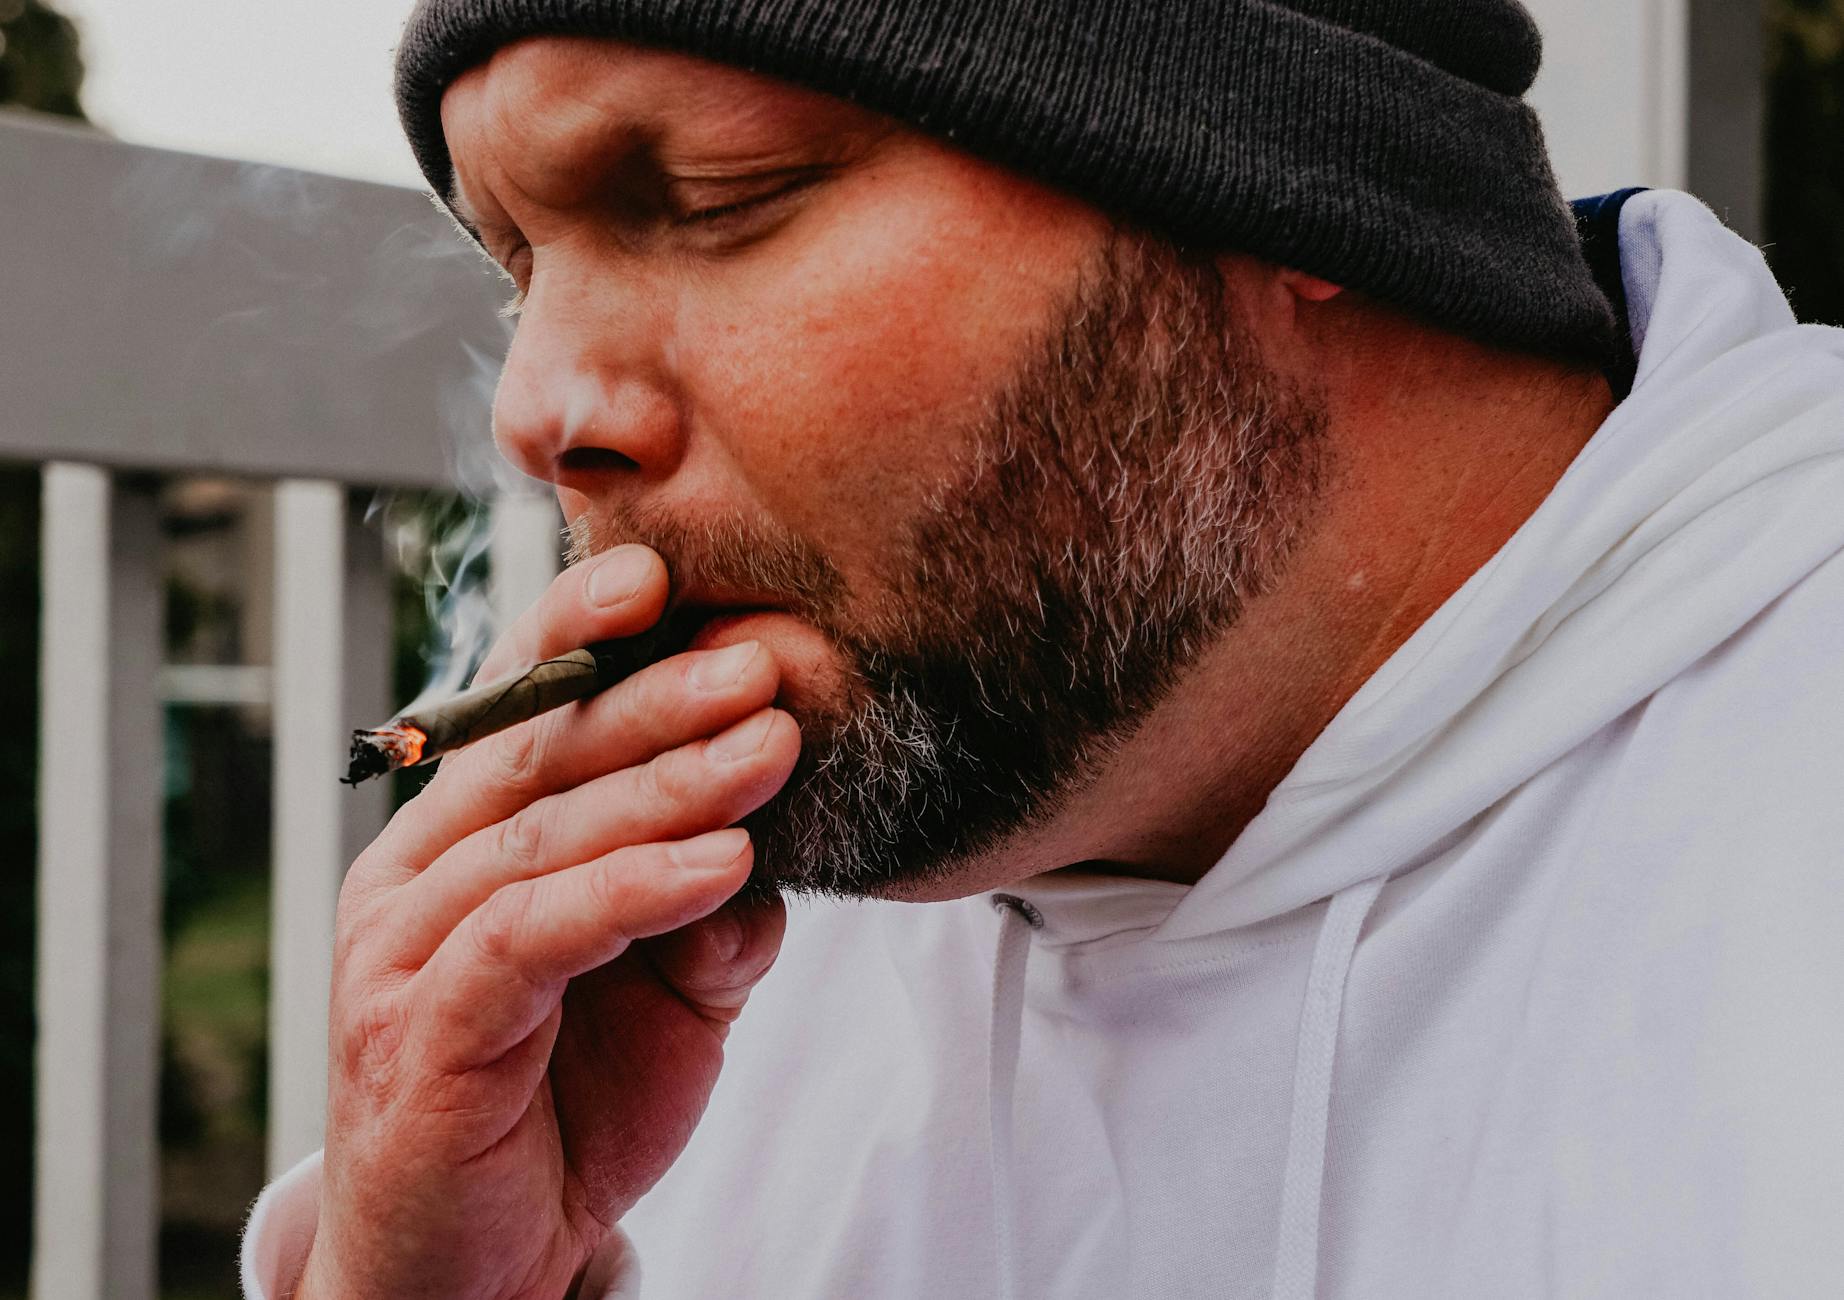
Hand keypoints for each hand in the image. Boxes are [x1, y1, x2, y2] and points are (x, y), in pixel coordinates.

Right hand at [298, 544, 799, 1299]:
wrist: (485, 1263)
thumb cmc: (568, 1104)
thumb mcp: (671, 987)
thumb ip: (711, 904)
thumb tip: (770, 840)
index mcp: (460, 838)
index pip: (514, 709)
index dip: (576, 634)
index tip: (664, 576)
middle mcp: (414, 874)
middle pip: (537, 754)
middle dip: (656, 699)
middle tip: (761, 664)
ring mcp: (404, 950)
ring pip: (543, 835)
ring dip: (667, 787)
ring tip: (771, 748)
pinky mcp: (420, 1031)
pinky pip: (533, 936)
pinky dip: (631, 891)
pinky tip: (721, 864)